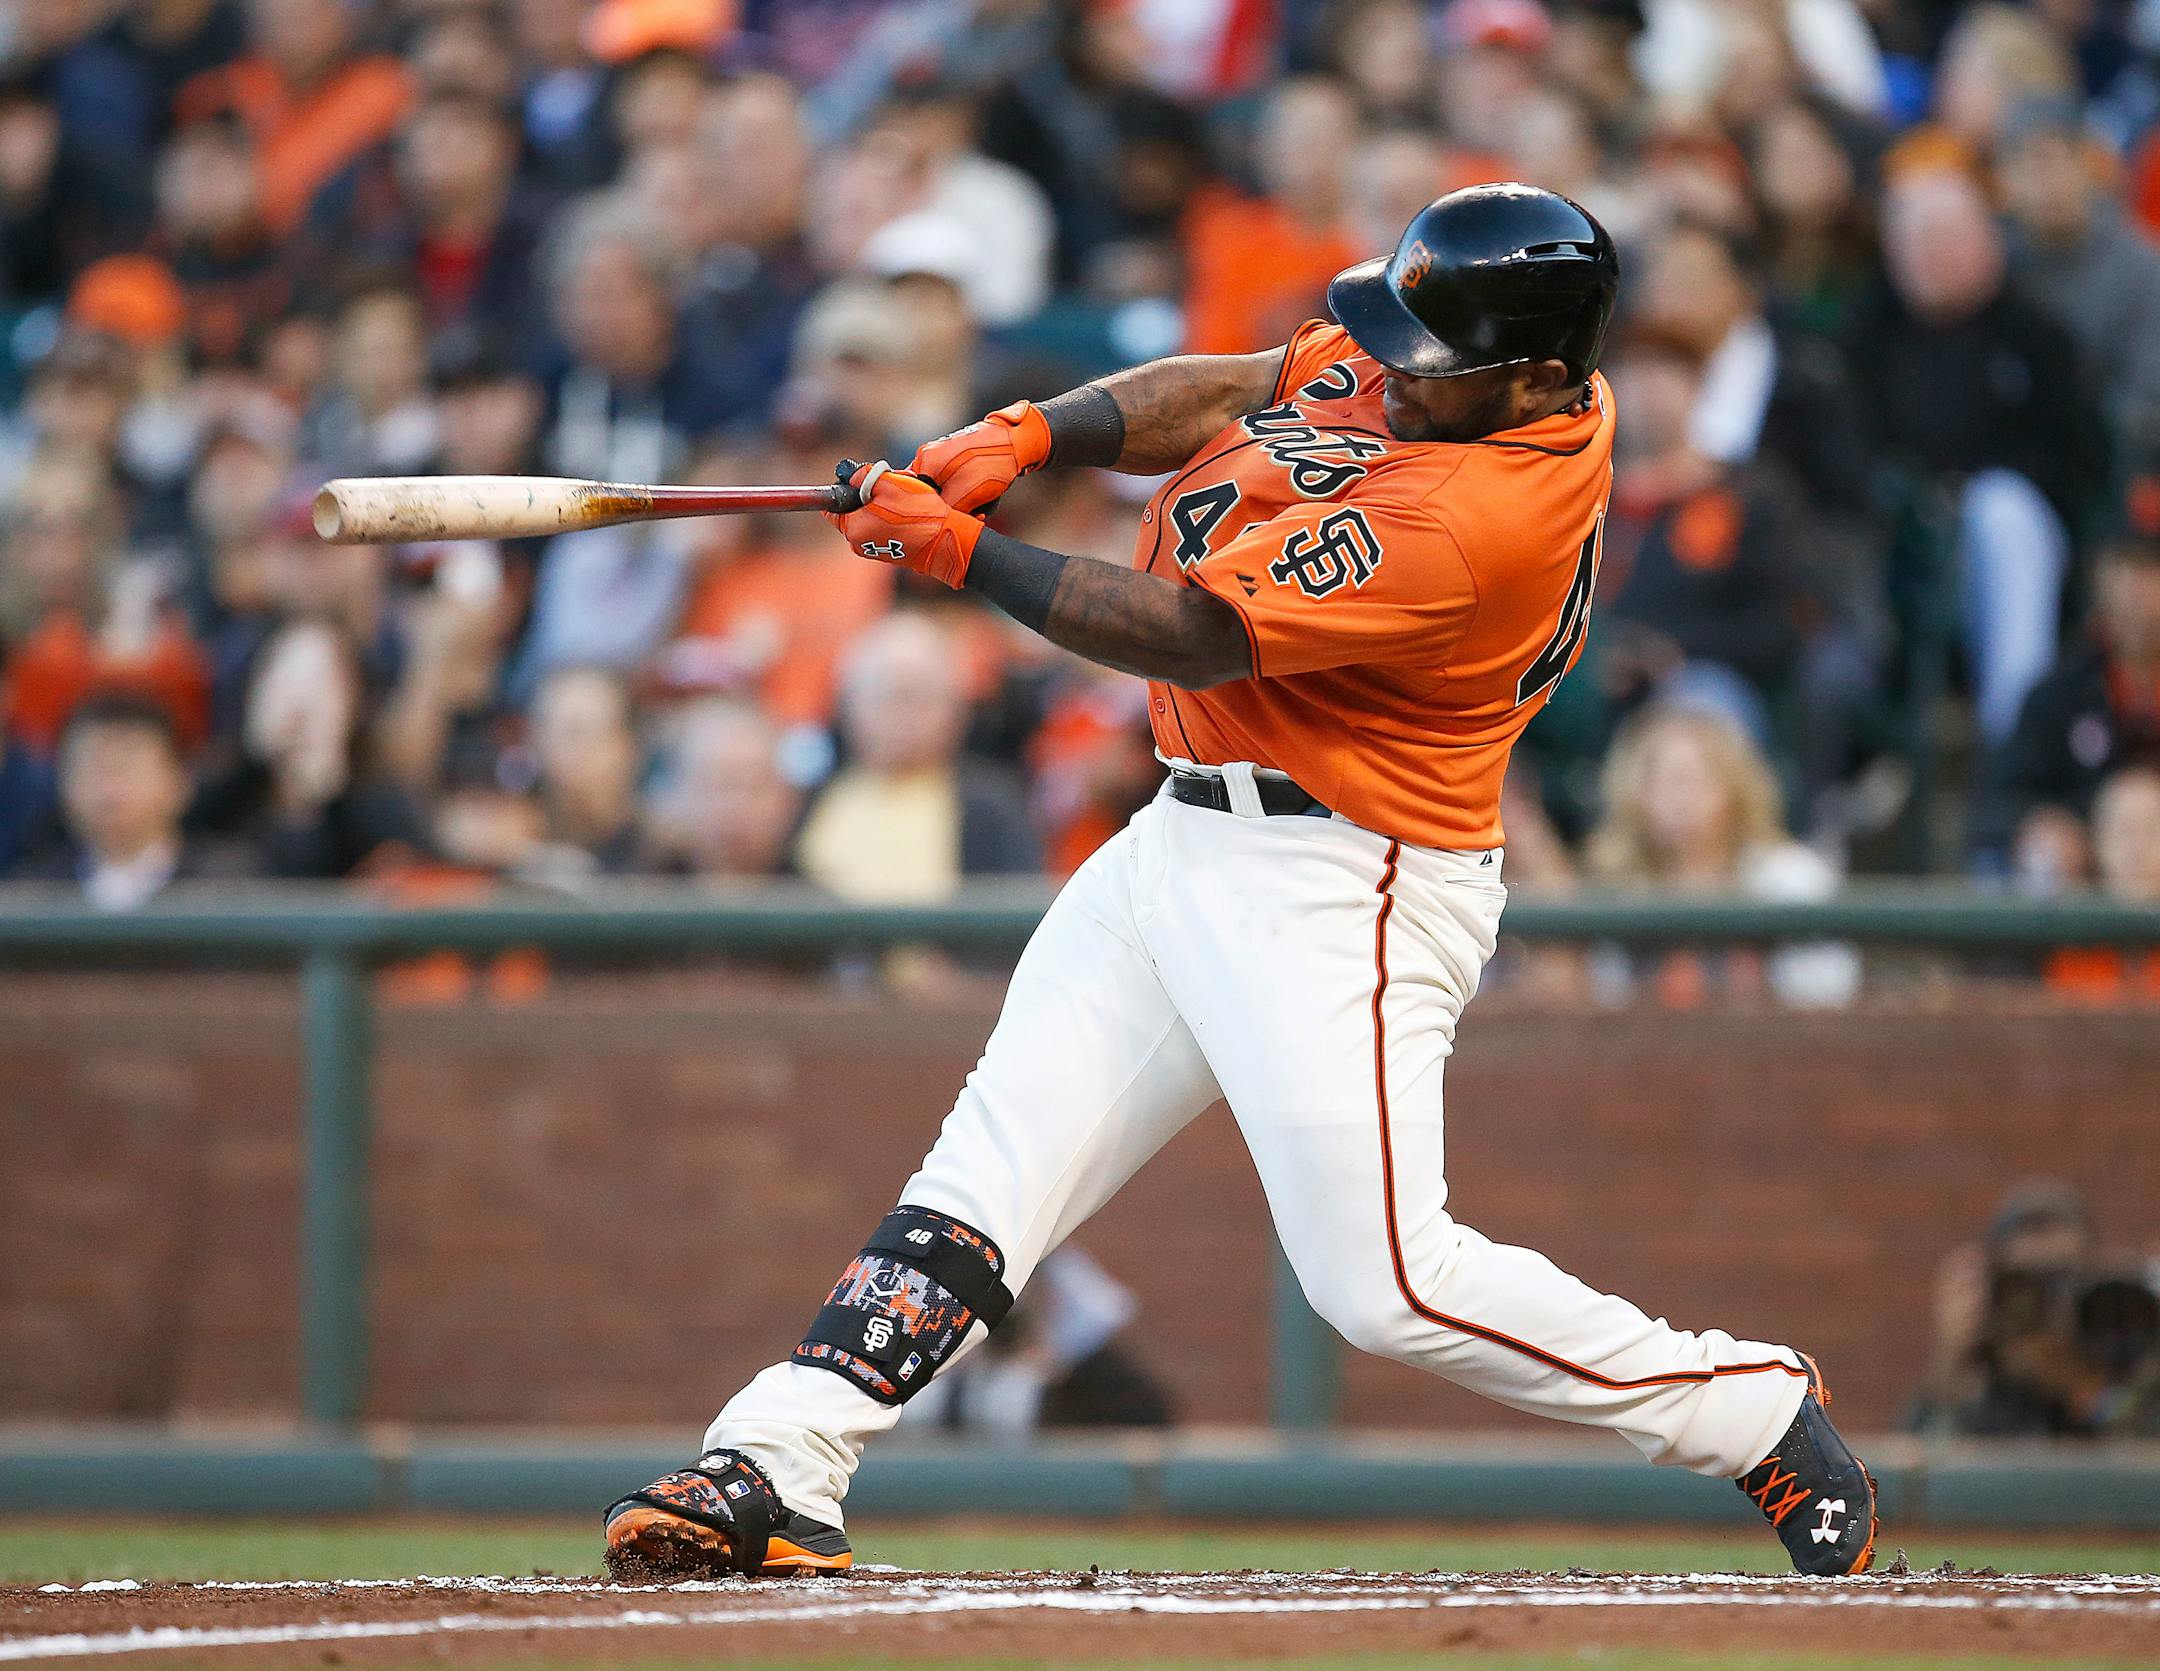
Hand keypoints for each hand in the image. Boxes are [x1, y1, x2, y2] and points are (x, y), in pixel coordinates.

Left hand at [828, 461, 982, 588]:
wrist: (946, 542)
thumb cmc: (918, 514)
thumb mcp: (889, 483)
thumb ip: (862, 475)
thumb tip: (848, 473)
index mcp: (852, 528)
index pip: (832, 507)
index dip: (845, 489)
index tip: (861, 481)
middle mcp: (858, 544)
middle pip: (854, 511)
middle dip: (869, 495)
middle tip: (892, 486)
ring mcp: (875, 550)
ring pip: (870, 518)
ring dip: (884, 505)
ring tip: (906, 498)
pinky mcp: (891, 553)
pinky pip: (884, 529)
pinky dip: (893, 518)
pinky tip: (911, 512)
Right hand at [908, 400, 1052, 512]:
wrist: (1019, 440)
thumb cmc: (991, 462)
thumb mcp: (965, 492)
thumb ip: (943, 508)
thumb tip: (933, 524)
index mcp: (924, 461)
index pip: (912, 495)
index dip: (928, 512)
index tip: (945, 522)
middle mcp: (931, 459)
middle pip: (932, 498)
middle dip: (954, 510)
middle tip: (974, 512)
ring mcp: (947, 461)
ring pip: (950, 497)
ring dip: (970, 506)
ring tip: (986, 502)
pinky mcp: (963, 464)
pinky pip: (962, 489)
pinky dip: (976, 497)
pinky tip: (989, 496)